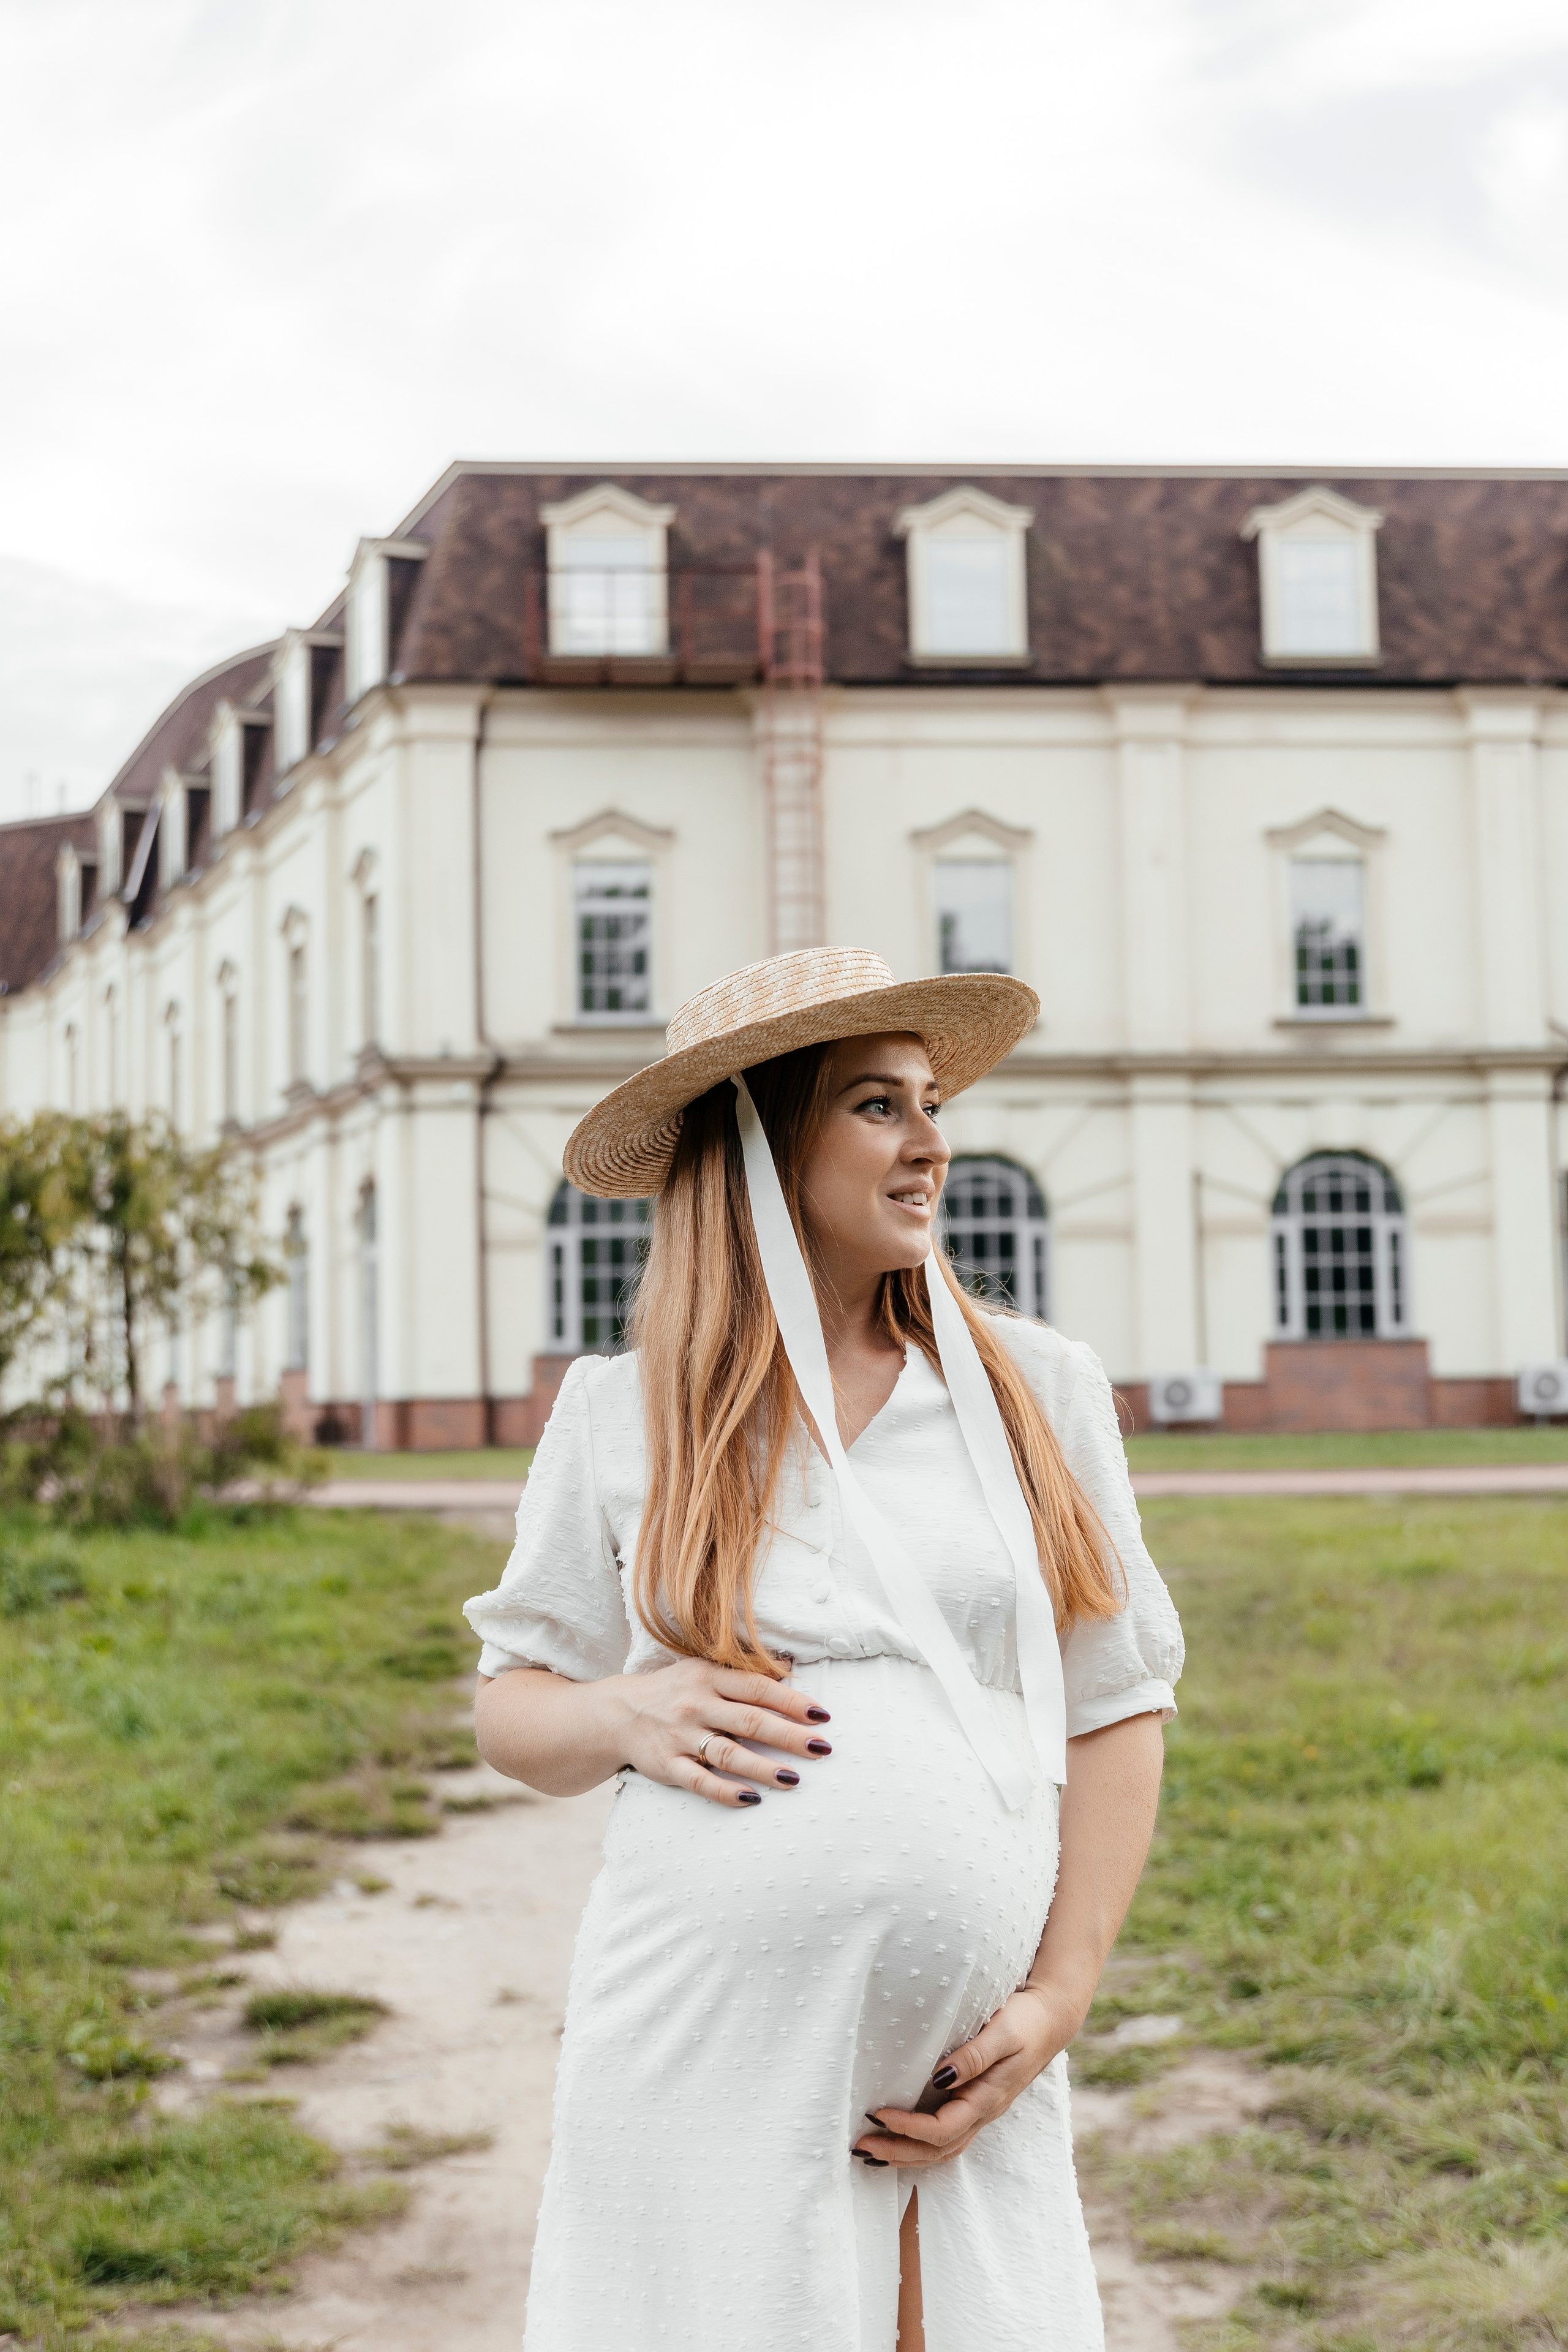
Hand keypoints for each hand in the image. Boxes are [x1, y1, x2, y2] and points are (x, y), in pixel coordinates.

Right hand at [608, 1658, 833, 1809]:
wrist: (618, 1713)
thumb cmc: (675, 1690)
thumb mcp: (703, 1669)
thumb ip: (743, 1672)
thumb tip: (790, 1668)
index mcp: (708, 1676)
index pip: (758, 1688)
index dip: (792, 1701)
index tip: (822, 1715)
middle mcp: (696, 1704)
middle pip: (750, 1721)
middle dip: (789, 1735)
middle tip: (822, 1748)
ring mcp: (681, 1737)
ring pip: (728, 1754)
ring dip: (764, 1767)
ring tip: (795, 1778)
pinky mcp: (667, 1765)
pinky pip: (699, 1781)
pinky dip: (725, 1791)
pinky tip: (751, 1798)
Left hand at [854, 1977, 1084, 2166]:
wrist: (1050, 2019)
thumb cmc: (1025, 2021)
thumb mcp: (1002, 2032)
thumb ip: (974, 2056)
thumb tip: (940, 2077)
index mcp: (987, 2099)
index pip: (942, 2129)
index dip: (908, 2128)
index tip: (877, 2113)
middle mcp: (983, 2113)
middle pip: (937, 2150)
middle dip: (898, 2152)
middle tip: (860, 2146)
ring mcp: (980, 2112)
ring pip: (940, 2149)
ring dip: (905, 2154)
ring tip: (870, 2151)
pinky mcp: (975, 2104)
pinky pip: (945, 2136)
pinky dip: (918, 2144)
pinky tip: (897, 2139)